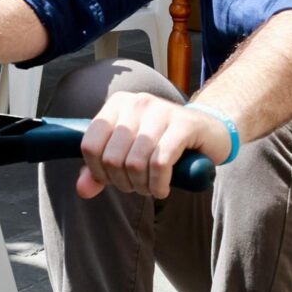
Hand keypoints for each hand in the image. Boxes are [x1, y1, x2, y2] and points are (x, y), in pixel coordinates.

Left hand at [77, 91, 235, 201]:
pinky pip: (160, 163)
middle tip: (137, 186)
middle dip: (123, 182)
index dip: (97, 171)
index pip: (89, 144)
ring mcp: (161, 110)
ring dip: (142, 186)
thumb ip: (102, 171)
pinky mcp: (184, 124)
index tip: (112, 180)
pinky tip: (162, 188)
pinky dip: (158, 184)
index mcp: (117, 104)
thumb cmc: (164, 143)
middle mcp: (137, 102)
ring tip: (151, 188)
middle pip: (113, 157)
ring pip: (135, 162)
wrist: (210, 131)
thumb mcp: (129, 154)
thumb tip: (82, 190)